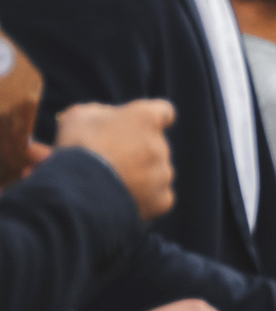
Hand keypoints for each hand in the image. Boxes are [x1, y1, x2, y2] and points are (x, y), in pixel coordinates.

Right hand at [50, 100, 177, 219]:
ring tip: (110, 183)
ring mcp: (163, 173)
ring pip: (157, 173)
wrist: (77, 190)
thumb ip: (101, 113)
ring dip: (140, 176)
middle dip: (137, 152)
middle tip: (110, 162)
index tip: (140, 126)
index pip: (164, 111)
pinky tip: (121, 199)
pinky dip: (143, 199)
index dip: (151, 120)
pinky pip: (157, 197)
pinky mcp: (162, 199)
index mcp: (146, 117)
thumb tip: (105, 117)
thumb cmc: (77, 148)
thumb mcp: (79, 116)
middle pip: (155, 146)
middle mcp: (161, 144)